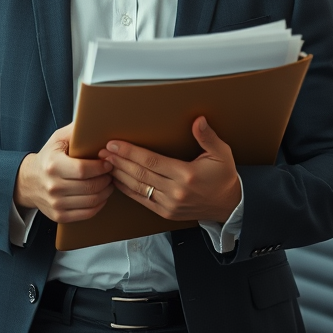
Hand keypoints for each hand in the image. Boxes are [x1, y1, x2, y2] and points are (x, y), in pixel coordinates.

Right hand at [14, 123, 114, 222]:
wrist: (28, 181)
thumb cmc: (48, 157)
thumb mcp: (58, 139)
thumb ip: (76, 130)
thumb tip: (94, 118)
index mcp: (53, 165)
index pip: (84, 169)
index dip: (101, 167)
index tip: (108, 162)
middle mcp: (53, 186)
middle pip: (90, 187)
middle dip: (107, 179)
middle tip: (112, 173)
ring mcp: (55, 203)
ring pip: (92, 201)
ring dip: (106, 192)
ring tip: (108, 183)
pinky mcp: (59, 215)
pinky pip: (87, 213)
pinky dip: (99, 205)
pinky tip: (101, 196)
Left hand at [99, 116, 240, 221]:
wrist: (229, 206)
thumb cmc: (224, 177)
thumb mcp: (221, 154)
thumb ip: (208, 137)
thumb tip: (198, 120)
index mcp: (186, 175)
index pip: (151, 161)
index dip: (130, 152)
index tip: (114, 144)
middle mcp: (175, 191)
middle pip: (140, 174)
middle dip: (119, 161)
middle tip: (103, 151)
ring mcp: (169, 204)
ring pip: (137, 188)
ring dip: (119, 175)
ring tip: (105, 163)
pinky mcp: (166, 213)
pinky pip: (141, 200)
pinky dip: (127, 190)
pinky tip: (117, 180)